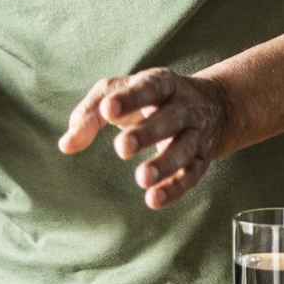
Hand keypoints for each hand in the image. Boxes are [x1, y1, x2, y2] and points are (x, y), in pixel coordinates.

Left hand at [59, 68, 232, 208]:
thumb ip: (90, 114)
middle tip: (122, 147)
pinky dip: (174, 188)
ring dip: (164, 165)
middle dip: (148, 133)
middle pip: (170, 118)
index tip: (107, 110)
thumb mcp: (120, 93)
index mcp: (162, 83)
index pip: (148, 87)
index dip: (128, 98)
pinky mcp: (202, 159)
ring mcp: (196, 134)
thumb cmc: (150, 98)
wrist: (217, 105)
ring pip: (184, 149)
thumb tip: (65, 145)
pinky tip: (153, 199)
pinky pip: (191, 175)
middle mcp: (184, 107)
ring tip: (141, 178)